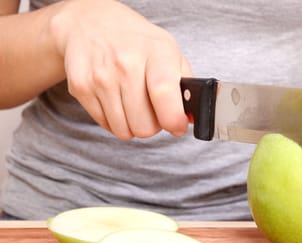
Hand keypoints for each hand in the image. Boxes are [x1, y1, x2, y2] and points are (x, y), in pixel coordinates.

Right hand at [49, 0, 191, 139]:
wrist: (89, 22)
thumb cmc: (136, 41)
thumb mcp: (168, 50)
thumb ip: (185, 84)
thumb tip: (189, 118)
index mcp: (156, 52)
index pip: (164, 94)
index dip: (173, 119)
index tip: (177, 126)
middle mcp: (126, 63)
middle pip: (144, 125)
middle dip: (153, 125)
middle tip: (152, 111)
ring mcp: (101, 76)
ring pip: (124, 131)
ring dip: (133, 125)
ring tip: (134, 105)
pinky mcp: (81, 87)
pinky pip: (105, 125)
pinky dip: (114, 120)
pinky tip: (116, 100)